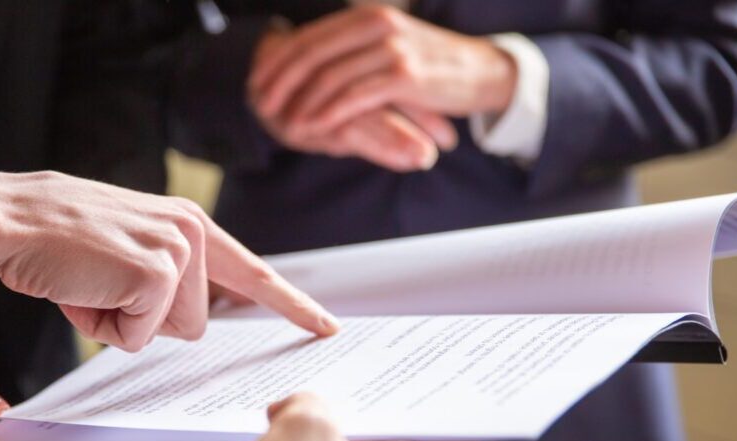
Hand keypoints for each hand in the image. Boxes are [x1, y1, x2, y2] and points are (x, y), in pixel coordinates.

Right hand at [0, 171, 338, 352]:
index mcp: (190, 224)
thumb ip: (166, 276)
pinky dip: (103, 326)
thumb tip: (189, 320)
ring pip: (170, 333)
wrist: (7, 220)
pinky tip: (82, 288)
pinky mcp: (157, 273)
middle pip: (195, 324)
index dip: (291, 305)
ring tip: (90, 281)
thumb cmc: (57, 242)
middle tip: (101, 282)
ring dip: (122, 322)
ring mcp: (178, 251)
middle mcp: (193, 232)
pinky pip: (139, 336)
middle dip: (144, 320)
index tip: (325, 328)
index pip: (252, 272)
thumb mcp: (125, 251)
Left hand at [251, 28, 448, 171]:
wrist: (480, 71)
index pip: (309, 36)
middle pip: (312, 54)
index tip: (256, 82)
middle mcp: (376, 25)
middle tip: (260, 105)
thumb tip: (307, 62)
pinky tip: (314, 127)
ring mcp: (391, 49)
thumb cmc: (428, 65)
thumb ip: (351, 49)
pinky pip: (355, 96)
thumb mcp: (387, 46)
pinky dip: (329, 112)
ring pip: (330, 76)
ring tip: (283, 122)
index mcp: (366, 16)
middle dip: (281, 81)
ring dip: (302, 102)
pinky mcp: (404, 76)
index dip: (278, 60)